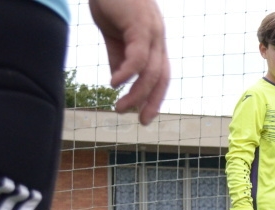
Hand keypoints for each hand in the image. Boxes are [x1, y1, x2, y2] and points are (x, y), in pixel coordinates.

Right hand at [88, 0, 170, 124]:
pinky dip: (128, 73)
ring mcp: (152, 31)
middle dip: (152, 101)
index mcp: (153, 41)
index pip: (160, 75)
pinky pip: (138, 56)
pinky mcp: (141, 25)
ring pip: (151, 71)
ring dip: (136, 93)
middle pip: (162, 77)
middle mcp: (158, 37)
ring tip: (120, 106)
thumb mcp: (113, 32)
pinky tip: (115, 84)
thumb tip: (119, 81)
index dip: (154, 96)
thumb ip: (117, 56)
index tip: (143, 115)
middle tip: (140, 121)